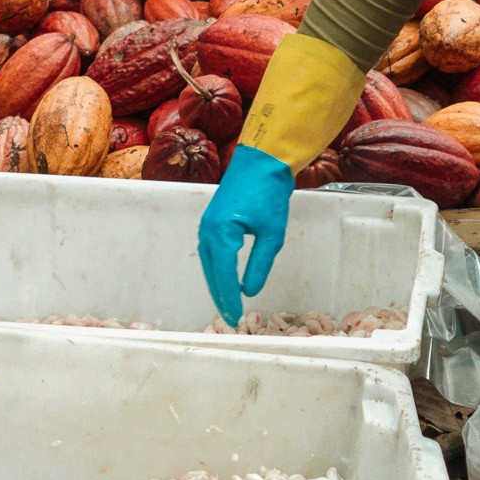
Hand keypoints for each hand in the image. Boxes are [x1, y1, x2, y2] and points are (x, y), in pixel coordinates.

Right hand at [197, 145, 295, 325]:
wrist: (262, 160)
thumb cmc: (269, 193)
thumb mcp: (272, 234)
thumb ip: (259, 265)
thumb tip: (249, 291)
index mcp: (222, 234)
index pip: (224, 276)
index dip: (230, 299)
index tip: (237, 318)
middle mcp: (208, 230)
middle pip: (212, 272)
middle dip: (221, 296)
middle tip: (231, 318)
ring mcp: (207, 224)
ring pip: (208, 262)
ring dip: (217, 283)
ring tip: (227, 303)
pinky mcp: (212, 219)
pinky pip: (210, 251)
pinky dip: (216, 267)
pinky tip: (224, 276)